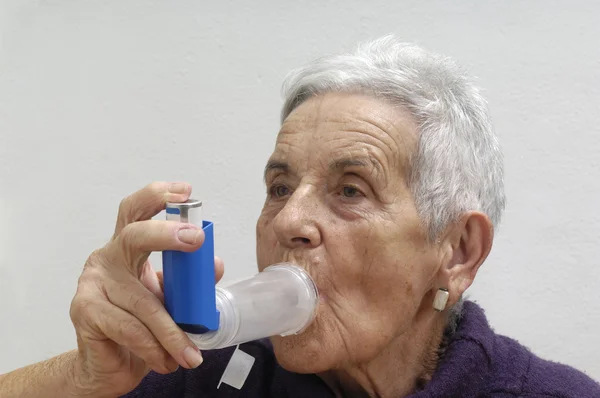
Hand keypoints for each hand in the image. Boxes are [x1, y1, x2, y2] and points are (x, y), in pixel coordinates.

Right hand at [68, 182, 223, 396]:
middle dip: (166, 234)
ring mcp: (93, 283)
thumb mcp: (170, 299)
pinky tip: (167, 361)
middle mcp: (108, 258)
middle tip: (196, 240)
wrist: (108, 366)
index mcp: (127, 249)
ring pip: (143, 301)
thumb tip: (216, 264)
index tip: (186, 191)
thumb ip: (190, 281)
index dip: (158, 196)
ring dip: (172, 332)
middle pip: (133, 235)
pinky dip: (154, 347)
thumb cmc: (139, 326)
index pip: (137, 211)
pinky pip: (130, 328)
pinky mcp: (85, 310)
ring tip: (192, 354)